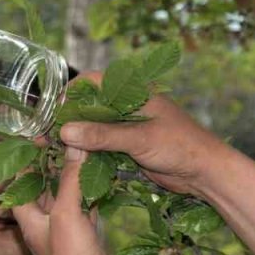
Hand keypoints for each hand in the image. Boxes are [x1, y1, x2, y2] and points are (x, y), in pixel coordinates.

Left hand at [11, 148, 126, 254]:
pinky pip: (86, 207)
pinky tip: (102, 174)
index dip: (25, 160)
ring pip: (67, 195)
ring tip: (83, 148)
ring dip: (74, 175)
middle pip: (44, 187)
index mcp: (29, 219)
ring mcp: (66, 230)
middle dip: (53, 164)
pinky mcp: (86, 235)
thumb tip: (73, 144)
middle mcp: (44, 223)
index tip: (38, 138)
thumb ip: (70, 179)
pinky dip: (91, 191)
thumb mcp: (67, 214)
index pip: (20, 183)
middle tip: (65, 138)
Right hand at [59, 73, 227, 197]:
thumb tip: (65, 131)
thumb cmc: (180, 146)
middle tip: (48, 136)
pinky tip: (73, 162)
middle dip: (69, 119)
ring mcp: (127, 128)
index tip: (54, 111)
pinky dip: (88, 153)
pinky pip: (101, 147)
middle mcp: (127, 107)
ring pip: (93, 129)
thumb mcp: (140, 139)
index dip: (72, 92)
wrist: (205, 173)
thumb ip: (103, 135)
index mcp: (134, 92)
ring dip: (76, 139)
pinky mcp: (128, 148)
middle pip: (90, 107)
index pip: (94, 81)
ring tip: (55, 151)